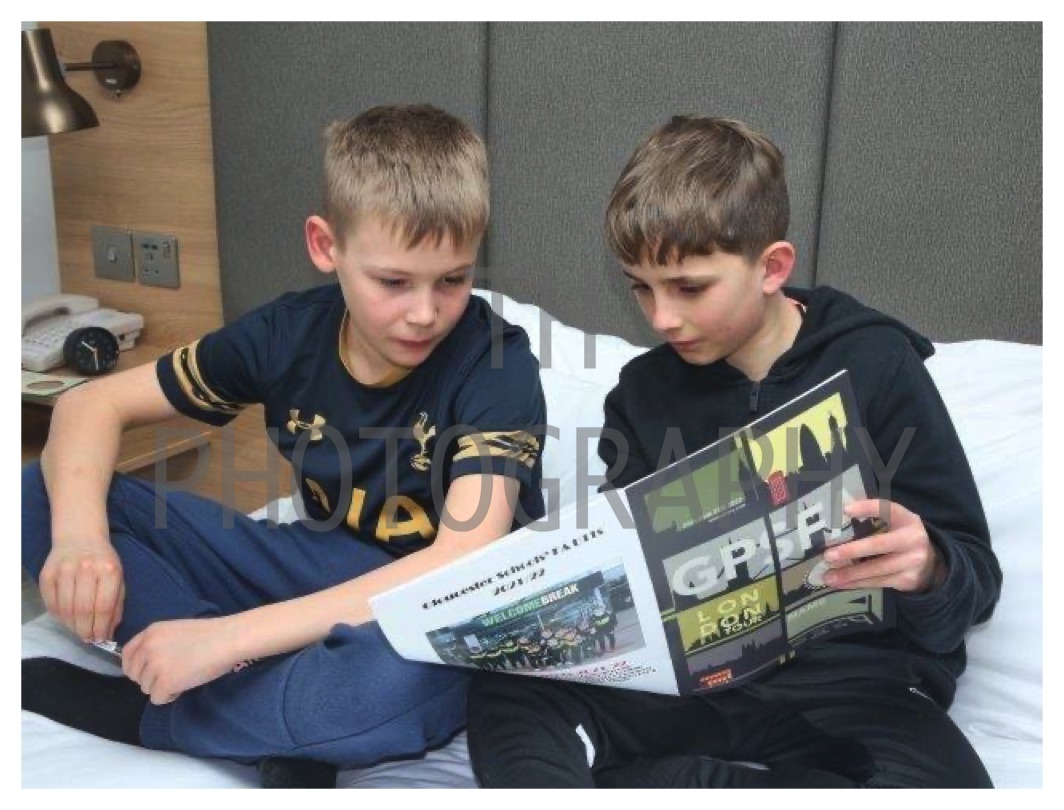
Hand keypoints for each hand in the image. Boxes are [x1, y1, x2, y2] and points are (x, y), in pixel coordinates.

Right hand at [39, 540, 124, 642]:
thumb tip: (109, 630)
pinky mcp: (46, 575)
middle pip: (83, 610)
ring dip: (72, 627)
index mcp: (108, 570)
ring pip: (66, 610)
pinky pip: (51, 604)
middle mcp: (86, 569)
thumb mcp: (118, 577)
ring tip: (79, 631)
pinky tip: (67, 620)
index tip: (101, 639)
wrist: (80, 537)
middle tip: (88, 639)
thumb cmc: (103, 560)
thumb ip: (116, 603)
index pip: (103, 607)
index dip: (101, 627)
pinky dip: (59, 618)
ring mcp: (63, 571)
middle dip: (86, 630)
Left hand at [122, 617, 240, 704]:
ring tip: (184, 676)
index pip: (126, 655)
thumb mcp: (175, 631)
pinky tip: (185, 685)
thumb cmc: (209, 635)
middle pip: (134, 675)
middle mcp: (147, 648)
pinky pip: (157, 699)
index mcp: (149, 632)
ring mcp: (154, 666)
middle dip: (150, 679)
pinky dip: (171, 696)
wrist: (227, 640)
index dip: (136, 667)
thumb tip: (147, 665)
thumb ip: (157, 644)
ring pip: (146, 689)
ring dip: (162, 687)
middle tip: (172, 674)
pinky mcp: (165, 682)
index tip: (148, 671)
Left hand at [822, 499, 944, 593]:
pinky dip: (856, 583)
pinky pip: (877, 582)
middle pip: (879, 545)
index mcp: (907, 519)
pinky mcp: (907, 580)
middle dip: (852, 551)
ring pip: (876, 569)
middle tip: (828, 555)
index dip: (867, 508)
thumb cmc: (900, 537)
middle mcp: (912, 539)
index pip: (888, 509)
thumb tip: (839, 513)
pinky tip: (840, 584)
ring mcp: (911, 562)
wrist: (930, 565)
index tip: (845, 509)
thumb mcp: (896, 523)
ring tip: (828, 576)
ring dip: (849, 573)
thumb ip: (875, 517)